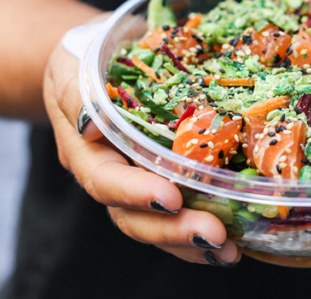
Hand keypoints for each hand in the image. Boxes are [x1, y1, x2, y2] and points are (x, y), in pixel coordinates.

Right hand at [43, 16, 240, 266]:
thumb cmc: (85, 60)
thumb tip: (92, 123)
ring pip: (162, 224)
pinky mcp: (169, 178)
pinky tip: (239, 236)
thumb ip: (77, 94)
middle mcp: (113, 176)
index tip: (169, 198)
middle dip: (174, 230)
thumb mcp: (72, 66)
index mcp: (86, 150)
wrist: (100, 62)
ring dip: (195, 241)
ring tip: (230, 249)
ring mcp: (141, 181)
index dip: (135, 193)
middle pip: (136, 217)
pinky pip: (185, 211)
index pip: (105, 180)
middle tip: (214, 235)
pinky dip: (210, 224)